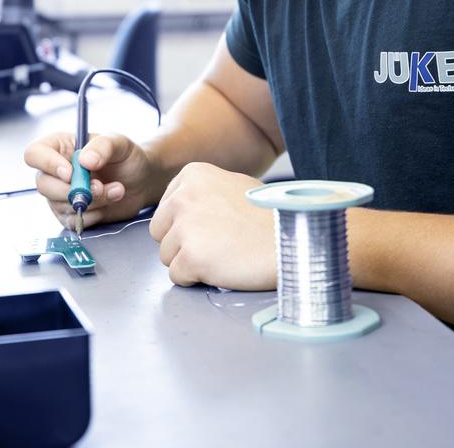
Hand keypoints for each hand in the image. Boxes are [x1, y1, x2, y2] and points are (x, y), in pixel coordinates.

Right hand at [24, 130, 163, 230]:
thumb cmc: (127, 157)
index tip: (71, 172)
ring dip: (91, 202)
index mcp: (60, 147)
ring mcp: (60, 194)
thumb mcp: (120, 143)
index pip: (35, 154)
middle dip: (73, 190)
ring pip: (60, 205)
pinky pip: (72, 221)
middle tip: (100, 186)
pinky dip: (93, 215)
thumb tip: (84, 161)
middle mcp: (55, 171)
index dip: (47, 164)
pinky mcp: (71, 214)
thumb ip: (103, 146)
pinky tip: (110, 202)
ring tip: (116, 190)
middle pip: (43, 185)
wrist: (142, 181)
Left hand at [149, 162, 275, 289]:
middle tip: (216, 244)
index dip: (186, 223)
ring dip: (190, 261)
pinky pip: (177, 276)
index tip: (211, 226)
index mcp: (191, 174)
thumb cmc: (269, 216)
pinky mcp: (191, 257)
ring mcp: (185, 227)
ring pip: (166, 256)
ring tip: (223, 254)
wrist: (293, 240)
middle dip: (182, 243)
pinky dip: (196, 278)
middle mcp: (183, 196)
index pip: (166, 208)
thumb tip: (181, 207)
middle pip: (160, 232)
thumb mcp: (232, 184)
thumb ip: (203, 191)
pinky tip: (222, 267)